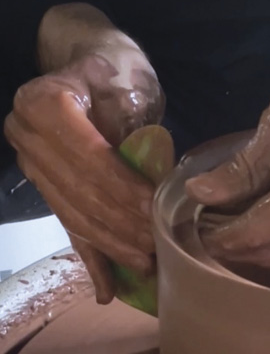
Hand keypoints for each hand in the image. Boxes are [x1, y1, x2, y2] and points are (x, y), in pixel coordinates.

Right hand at [4, 4, 164, 302]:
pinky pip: (69, 225)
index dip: (122, 188)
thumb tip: (152, 184)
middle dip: (121, 225)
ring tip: (146, 267)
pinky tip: (108, 291)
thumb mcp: (129, 85)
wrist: (89, 63)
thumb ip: (133, 130)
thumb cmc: (114, 68)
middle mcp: (28, 138)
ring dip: (111, 246)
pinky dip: (92, 258)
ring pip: (75, 215)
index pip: (88, 157)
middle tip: (158, 248)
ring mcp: (34, 167)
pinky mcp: (48, 187)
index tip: (154, 210)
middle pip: (80, 193)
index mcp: (44, 105)